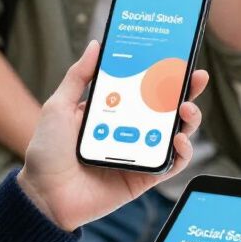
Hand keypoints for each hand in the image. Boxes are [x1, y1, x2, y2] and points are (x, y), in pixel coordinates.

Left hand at [16, 42, 208, 231]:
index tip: (178, 58)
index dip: (164, 74)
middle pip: (167, 108)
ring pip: (176, 133)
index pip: (145, 87)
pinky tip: (179, 139)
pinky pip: (172, 164)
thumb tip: (96, 45)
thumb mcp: (59, 106)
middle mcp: (131, 130)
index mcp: (113, 111)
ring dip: (189, 119)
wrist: (43, 196)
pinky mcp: (145, 178)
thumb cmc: (47, 152)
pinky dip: (183, 152)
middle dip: (187, 91)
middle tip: (197, 78)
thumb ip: (78, 76)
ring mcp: (140, 154)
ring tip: (186, 108)